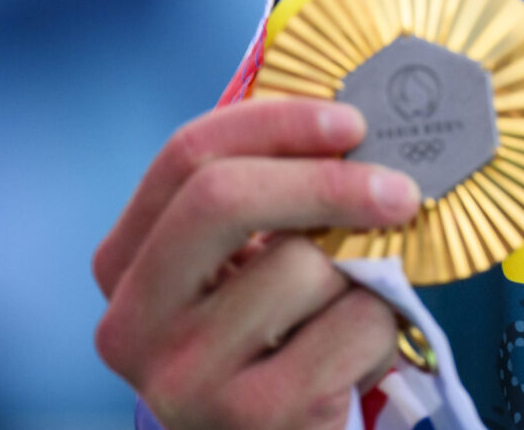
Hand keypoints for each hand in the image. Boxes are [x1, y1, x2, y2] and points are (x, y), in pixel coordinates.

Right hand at [94, 100, 422, 429]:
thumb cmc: (274, 344)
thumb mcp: (247, 268)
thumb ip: (271, 203)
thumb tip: (357, 132)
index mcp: (125, 264)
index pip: (186, 157)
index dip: (275, 124)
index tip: (351, 122)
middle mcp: (133, 322)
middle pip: (221, 198)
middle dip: (326, 180)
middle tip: (399, 189)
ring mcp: (185, 377)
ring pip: (305, 266)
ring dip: (362, 276)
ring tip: (349, 312)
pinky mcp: (252, 417)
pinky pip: (353, 326)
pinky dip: (383, 332)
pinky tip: (357, 361)